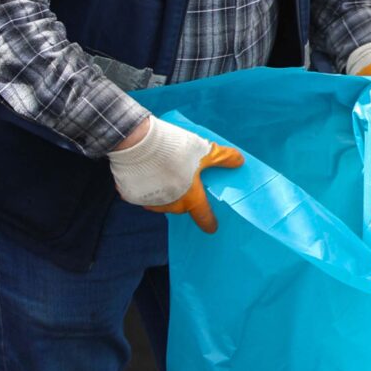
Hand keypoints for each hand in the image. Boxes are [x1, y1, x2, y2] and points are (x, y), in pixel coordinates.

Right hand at [108, 117, 242, 234]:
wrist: (137, 143)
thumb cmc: (175, 150)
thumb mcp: (204, 152)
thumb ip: (223, 159)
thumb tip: (240, 161)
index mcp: (190, 199)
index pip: (203, 216)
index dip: (209, 222)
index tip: (212, 227)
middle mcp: (170, 206)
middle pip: (181, 206)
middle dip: (184, 197)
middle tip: (184, 181)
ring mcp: (148, 202)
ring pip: (160, 201)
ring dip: (164, 192)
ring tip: (165, 174)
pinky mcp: (131, 195)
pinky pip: (142, 194)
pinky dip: (146, 187)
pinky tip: (147, 174)